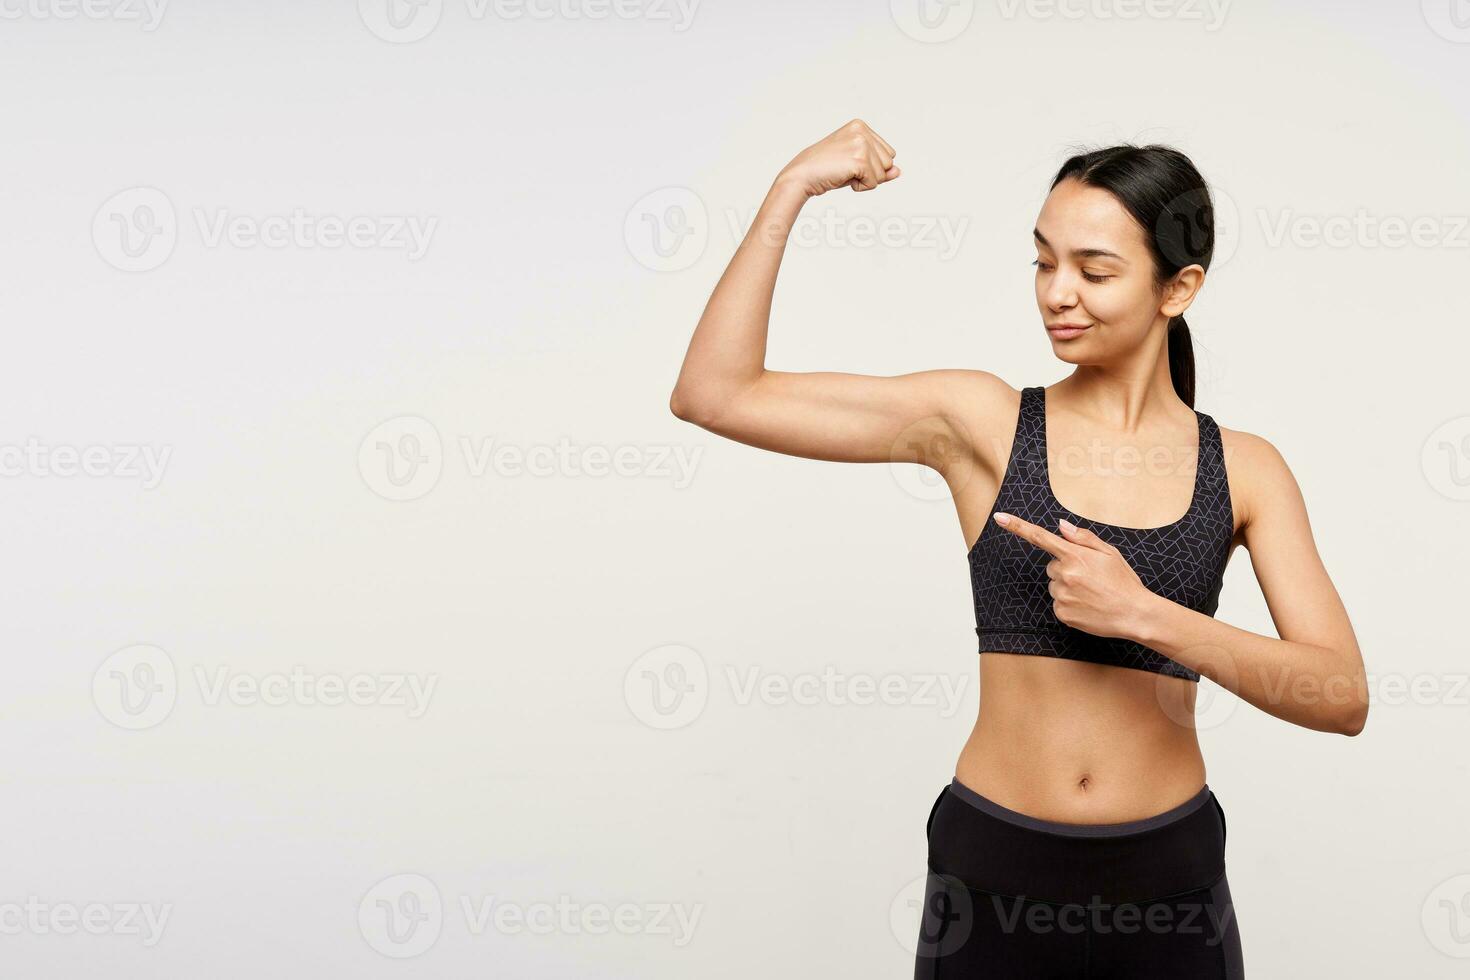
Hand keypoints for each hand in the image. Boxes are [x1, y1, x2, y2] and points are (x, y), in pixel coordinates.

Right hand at [776, 118, 900, 197]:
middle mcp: (862, 130)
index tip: (848, 163)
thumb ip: (879, 167)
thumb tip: (898, 171)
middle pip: (889, 162)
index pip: (888, 154)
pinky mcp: (859, 159)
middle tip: (845, 169)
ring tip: (843, 172)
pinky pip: (874, 183)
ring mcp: (860, 143)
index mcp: (860, 126)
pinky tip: (843, 178)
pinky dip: (860, 187)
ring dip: (865, 180)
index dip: (871, 166)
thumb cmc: (825, 171)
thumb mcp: (856, 166)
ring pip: (883, 173)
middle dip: (871, 173)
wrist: (802, 176)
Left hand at [992, 512, 1156, 640]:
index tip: (999, 518)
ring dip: (1068, 586)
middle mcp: (1064, 574)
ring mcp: (1062, 595)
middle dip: (1067, 568)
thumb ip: (1083, 538)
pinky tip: (1088, 605)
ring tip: (1092, 593)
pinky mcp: (1062, 613)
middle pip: (1052, 566)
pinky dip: (1069, 603)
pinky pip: (1058, 603)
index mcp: (1075, 555)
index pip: (1040, 537)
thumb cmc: (1124, 582)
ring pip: (1054, 585)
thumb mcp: (1109, 553)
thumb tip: (1060, 526)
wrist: (1135, 614)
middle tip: (1090, 578)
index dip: (1017, 526)